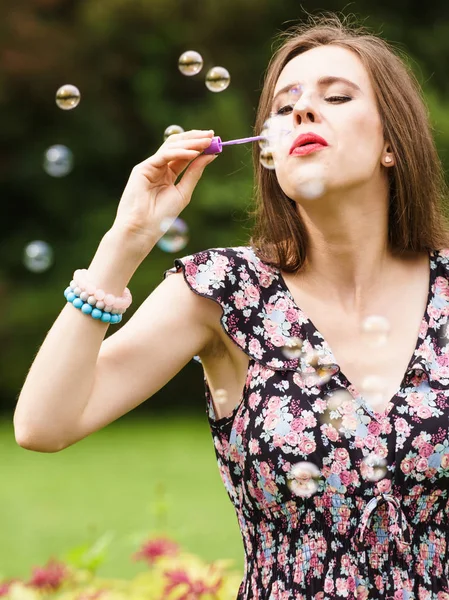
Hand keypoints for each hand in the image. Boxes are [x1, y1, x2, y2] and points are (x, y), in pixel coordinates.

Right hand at [112, 129, 216, 254]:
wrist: (143, 229)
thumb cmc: (162, 216)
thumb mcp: (183, 192)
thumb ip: (195, 173)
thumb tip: (210, 156)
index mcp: (168, 174)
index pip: (184, 154)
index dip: (199, 146)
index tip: (215, 140)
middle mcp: (159, 167)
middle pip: (178, 146)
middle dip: (195, 139)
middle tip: (212, 135)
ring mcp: (150, 166)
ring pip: (171, 147)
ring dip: (190, 142)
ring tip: (207, 142)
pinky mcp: (142, 168)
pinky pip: (164, 156)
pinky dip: (179, 153)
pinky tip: (193, 154)